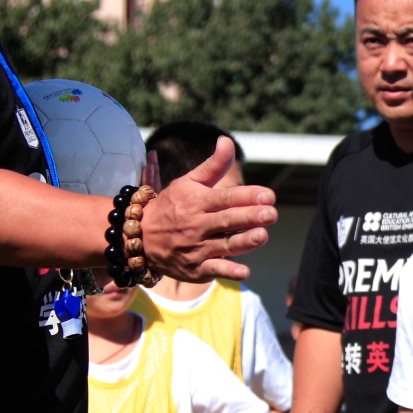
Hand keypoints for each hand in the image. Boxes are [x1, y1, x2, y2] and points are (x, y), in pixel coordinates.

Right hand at [141, 138, 277, 281]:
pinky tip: (245, 271)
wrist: (140, 236)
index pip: (225, 198)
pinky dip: (228, 271)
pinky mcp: (195, 268)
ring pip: (224, 245)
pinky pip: (213, 270)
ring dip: (243, 242)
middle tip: (272, 214)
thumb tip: (228, 141)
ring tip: (262, 235)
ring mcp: (196, 248)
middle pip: (227, 220)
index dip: (247, 196)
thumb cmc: (172, 205)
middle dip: (250, 217)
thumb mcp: (188, 182)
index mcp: (197, 202)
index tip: (269, 195)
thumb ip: (213, 165)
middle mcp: (197, 225)